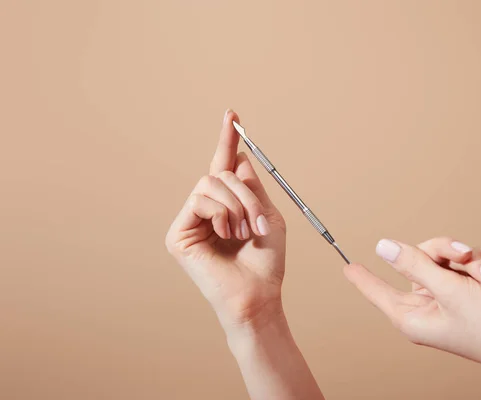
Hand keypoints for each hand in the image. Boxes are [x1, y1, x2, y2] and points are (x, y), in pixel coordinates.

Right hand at [165, 111, 323, 399]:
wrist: (258, 293)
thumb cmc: (266, 261)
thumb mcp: (269, 216)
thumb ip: (253, 187)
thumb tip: (239, 157)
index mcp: (228, 206)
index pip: (224, 167)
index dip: (227, 141)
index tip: (232, 113)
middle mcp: (206, 210)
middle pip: (220, 173)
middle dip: (246, 192)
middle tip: (258, 220)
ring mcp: (190, 221)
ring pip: (210, 183)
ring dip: (237, 205)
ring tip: (244, 231)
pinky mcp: (178, 234)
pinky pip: (200, 200)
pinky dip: (221, 213)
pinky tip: (227, 235)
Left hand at [344, 237, 480, 398]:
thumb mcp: (448, 290)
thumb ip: (414, 264)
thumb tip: (383, 247)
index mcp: (411, 314)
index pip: (378, 291)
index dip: (363, 277)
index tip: (346, 267)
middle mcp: (428, 305)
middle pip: (421, 258)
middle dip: (449, 252)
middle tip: (466, 256)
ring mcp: (450, 297)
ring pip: (451, 257)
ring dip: (475, 262)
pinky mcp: (471, 290)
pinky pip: (470, 263)